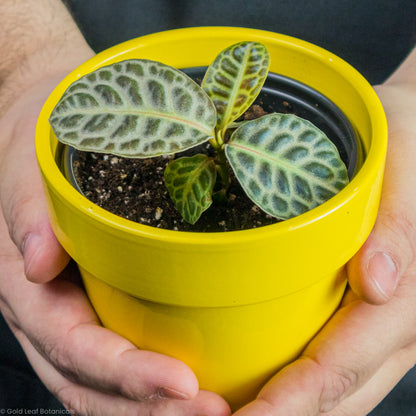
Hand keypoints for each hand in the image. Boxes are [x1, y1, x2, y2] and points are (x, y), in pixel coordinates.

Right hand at [0, 77, 229, 414]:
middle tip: (213, 414)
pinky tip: (191, 388)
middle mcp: (49, 311)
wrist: (43, 132)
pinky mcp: (96, 303)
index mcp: (28, 286)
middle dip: (149, 408)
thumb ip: (27, 210)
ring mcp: (72, 313)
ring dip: (153, 408)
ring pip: (102, 384)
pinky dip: (148, 386)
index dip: (124, 372)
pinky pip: (117, 356)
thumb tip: (36, 261)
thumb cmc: (39, 146)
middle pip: (90, 381)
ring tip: (212, 412)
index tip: (183, 383)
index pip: (74, 346)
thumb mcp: (27, 166)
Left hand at [232, 67, 415, 414]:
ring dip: (291, 411)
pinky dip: (302, 389)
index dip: (293, 401)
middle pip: (340, 391)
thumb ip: (399, 224)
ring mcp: (387, 325)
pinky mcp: (371, 315)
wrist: (413, 141)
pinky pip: (338, 364)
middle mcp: (400, 321)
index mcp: (409, 291)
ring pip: (342, 390)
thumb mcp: (403, 160)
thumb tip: (381, 286)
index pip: (342, 362)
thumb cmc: (404, 142)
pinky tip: (265, 391)